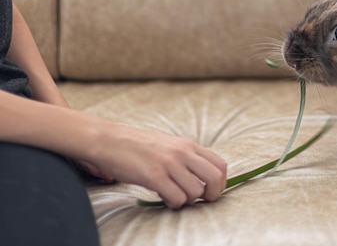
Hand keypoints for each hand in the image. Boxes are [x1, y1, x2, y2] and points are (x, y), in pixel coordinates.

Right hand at [86, 122, 226, 208]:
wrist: (109, 140)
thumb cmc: (137, 145)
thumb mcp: (169, 144)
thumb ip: (186, 156)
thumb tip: (201, 176)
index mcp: (188, 145)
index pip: (220, 165)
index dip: (220, 183)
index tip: (210, 191)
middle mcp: (183, 152)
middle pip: (214, 178)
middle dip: (212, 195)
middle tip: (199, 200)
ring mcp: (169, 164)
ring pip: (196, 191)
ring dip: (188, 200)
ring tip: (175, 197)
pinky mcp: (154, 176)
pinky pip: (177, 197)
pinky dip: (174, 204)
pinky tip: (164, 199)